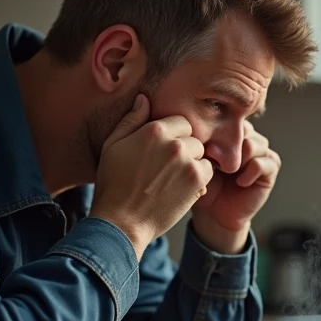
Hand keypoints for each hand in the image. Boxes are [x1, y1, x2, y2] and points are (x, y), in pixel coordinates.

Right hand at [91, 94, 213, 258]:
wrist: (121, 221)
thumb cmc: (113, 184)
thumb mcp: (113, 146)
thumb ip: (131, 120)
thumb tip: (144, 99)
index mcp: (153, 130)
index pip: (180, 121)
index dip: (174, 135)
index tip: (164, 151)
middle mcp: (173, 143)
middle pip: (193, 137)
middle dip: (185, 150)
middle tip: (168, 168)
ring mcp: (187, 162)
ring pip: (202, 154)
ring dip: (193, 163)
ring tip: (174, 179)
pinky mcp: (196, 181)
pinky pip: (208, 171)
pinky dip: (199, 179)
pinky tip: (181, 188)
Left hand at [192, 123, 279, 253]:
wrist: (214, 213)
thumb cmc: (203, 185)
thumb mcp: (199, 160)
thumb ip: (203, 142)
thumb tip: (200, 127)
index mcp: (232, 132)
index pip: (230, 118)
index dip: (217, 131)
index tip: (205, 148)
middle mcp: (249, 138)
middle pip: (243, 129)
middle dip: (227, 145)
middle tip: (213, 160)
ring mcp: (262, 153)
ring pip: (253, 144)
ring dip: (238, 159)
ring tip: (226, 171)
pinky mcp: (270, 169)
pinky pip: (263, 163)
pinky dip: (250, 172)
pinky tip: (240, 182)